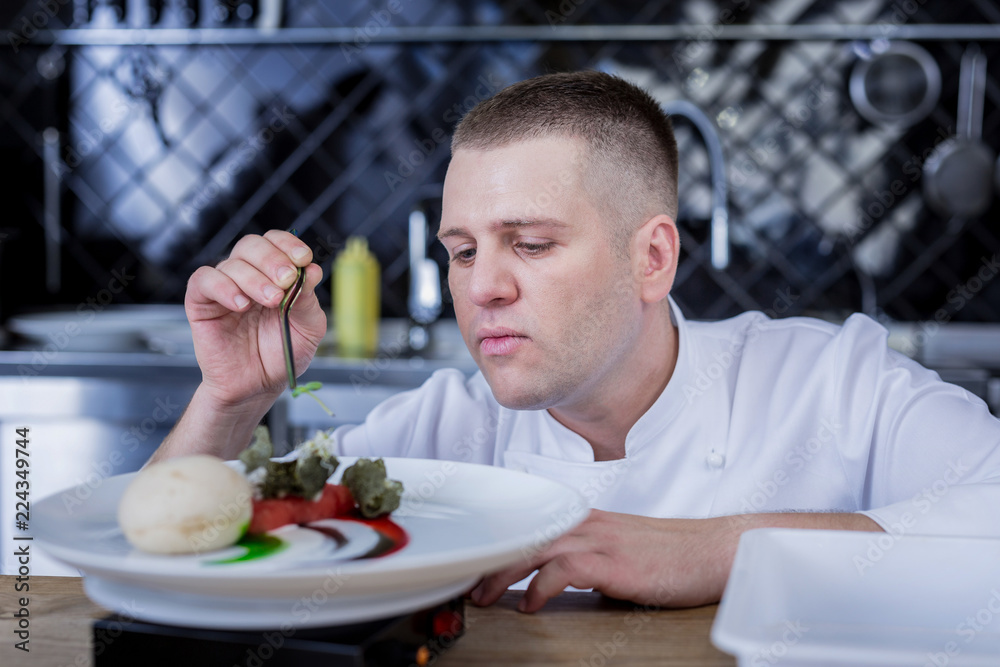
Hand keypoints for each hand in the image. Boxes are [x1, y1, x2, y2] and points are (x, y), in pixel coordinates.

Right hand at [185, 230, 326, 407]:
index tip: (303, 258)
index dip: (288, 244)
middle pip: (251, 245)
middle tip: (285, 281)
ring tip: (271, 302)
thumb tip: (311, 271)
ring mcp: (223, 288)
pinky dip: (223, 287)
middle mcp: (247, 275)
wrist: (258, 385)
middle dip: (272, 259)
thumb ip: (308, 300)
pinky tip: (241, 305)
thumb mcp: (308, 328)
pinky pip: (203, 281)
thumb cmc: (282, 354)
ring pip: (231, 263)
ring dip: (254, 279)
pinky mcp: (201, 303)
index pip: (276, 242)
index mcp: (274, 274)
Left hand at [469, 510, 881, 612]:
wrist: (714, 550)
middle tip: (467, 584)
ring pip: (533, 548)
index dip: (501, 545)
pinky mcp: (611, 561)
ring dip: (502, 573)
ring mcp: (599, 539)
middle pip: (523, 534)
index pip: (532, 526)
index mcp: (586, 520)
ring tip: (483, 595)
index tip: (477, 565)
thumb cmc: (671, 555)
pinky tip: (530, 604)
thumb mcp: (621, 550)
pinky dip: (539, 587)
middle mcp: (586, 523)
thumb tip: (554, 580)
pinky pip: (562, 570)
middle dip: (489, 559)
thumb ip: (587, 558)